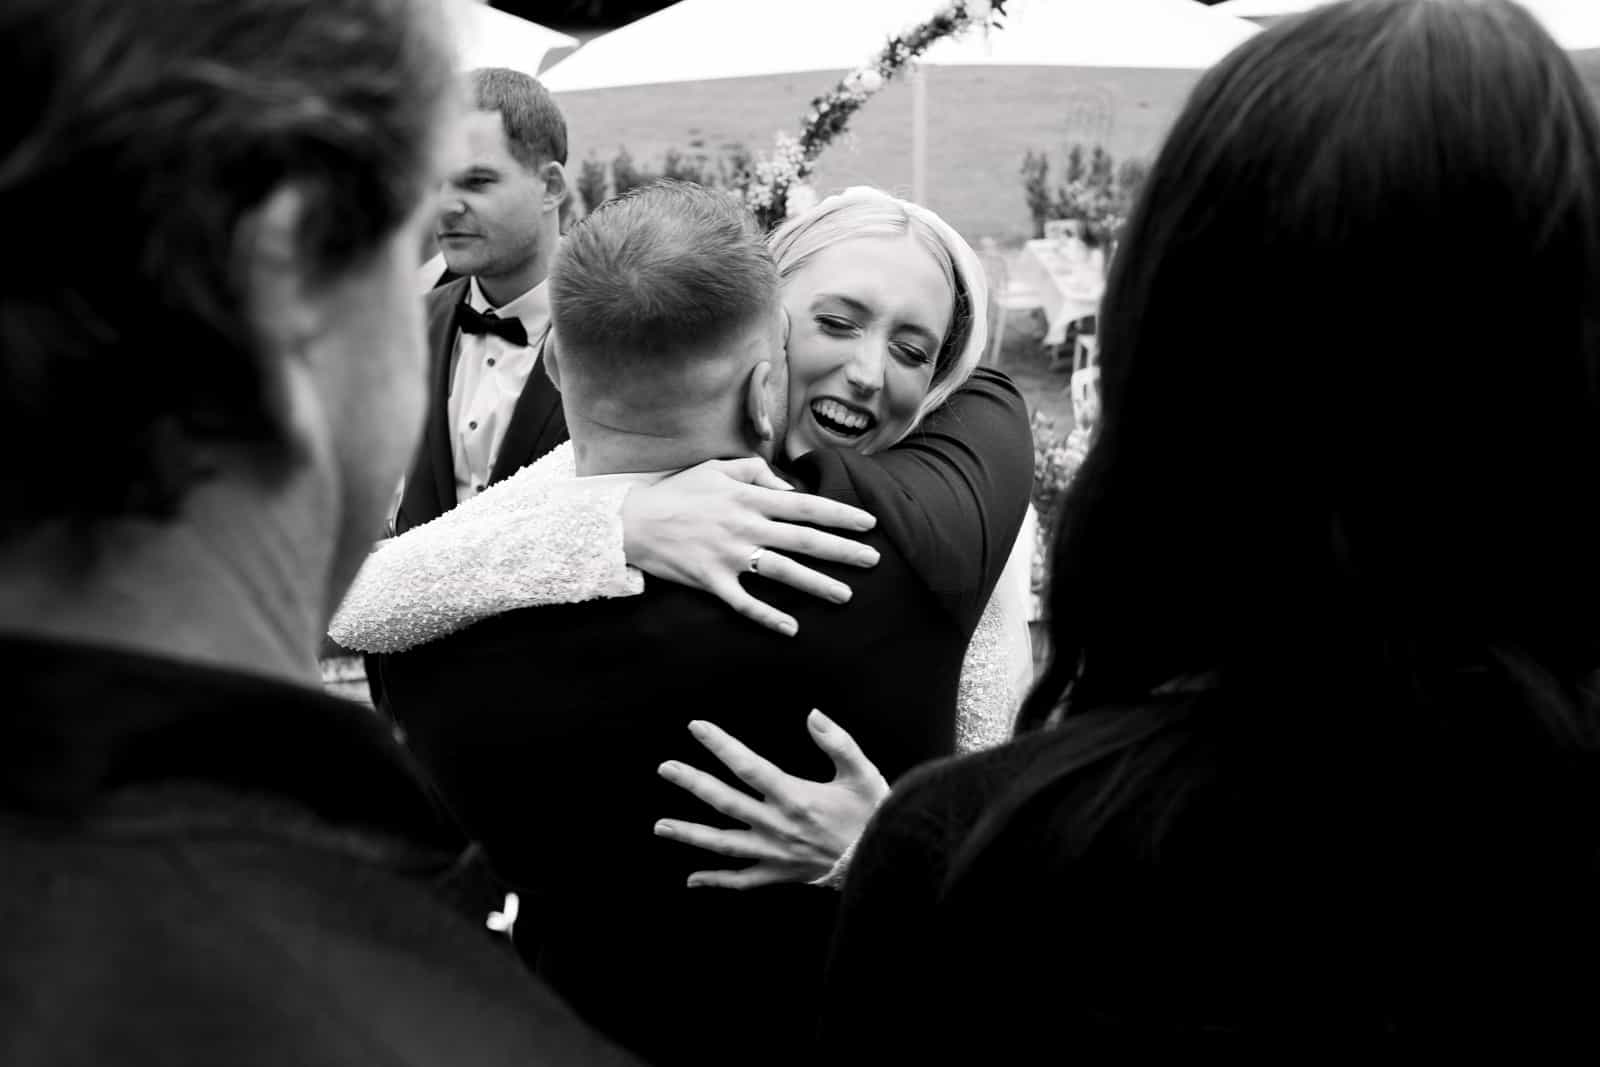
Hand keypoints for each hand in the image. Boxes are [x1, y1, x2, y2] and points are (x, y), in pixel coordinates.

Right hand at [621, 458, 879, 634]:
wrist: (633, 522)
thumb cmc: (678, 492)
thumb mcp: (716, 467)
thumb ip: (756, 471)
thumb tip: (789, 487)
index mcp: (749, 497)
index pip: (805, 506)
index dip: (840, 515)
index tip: (868, 524)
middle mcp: (745, 526)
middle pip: (804, 540)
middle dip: (843, 550)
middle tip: (874, 561)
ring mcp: (729, 555)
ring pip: (783, 572)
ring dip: (817, 584)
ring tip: (846, 596)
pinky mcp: (712, 581)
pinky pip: (744, 602)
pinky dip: (768, 616)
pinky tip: (791, 628)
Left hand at [654, 711, 890, 888]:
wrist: (885, 861)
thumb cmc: (874, 815)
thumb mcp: (862, 773)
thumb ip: (837, 741)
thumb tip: (812, 714)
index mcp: (794, 797)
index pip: (747, 766)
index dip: (720, 745)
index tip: (697, 727)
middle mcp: (777, 825)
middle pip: (725, 802)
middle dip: (692, 783)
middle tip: (665, 768)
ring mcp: (774, 853)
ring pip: (723, 845)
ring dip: (689, 835)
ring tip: (659, 826)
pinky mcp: (779, 874)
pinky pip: (741, 881)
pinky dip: (715, 881)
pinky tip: (691, 880)